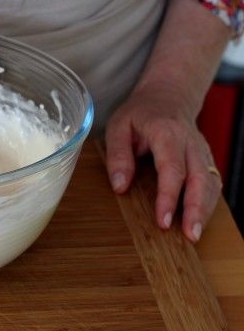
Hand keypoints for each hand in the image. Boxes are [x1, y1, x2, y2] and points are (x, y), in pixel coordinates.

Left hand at [105, 87, 221, 242]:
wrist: (168, 96)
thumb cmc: (140, 113)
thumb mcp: (119, 126)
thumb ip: (118, 155)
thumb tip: (120, 186)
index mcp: (167, 132)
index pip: (172, 168)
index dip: (169, 196)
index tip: (163, 220)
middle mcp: (190, 142)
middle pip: (199, 178)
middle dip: (196, 209)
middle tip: (189, 235)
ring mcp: (202, 150)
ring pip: (210, 182)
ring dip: (205, 210)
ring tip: (193, 234)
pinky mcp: (207, 159)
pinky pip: (212, 182)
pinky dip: (208, 202)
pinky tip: (199, 219)